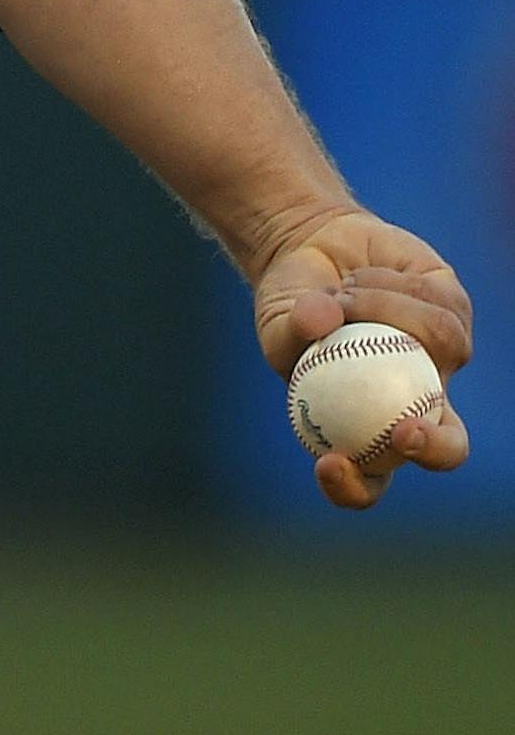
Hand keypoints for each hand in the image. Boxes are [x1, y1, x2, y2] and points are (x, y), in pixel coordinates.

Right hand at [252, 207, 472, 510]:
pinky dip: (389, 284)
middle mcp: (418, 401)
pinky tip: (361, 276)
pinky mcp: (454, 309)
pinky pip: (438, 302)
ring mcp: (446, 359)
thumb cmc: (291, 301)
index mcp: (367, 427)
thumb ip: (294, 327)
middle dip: (434, 446)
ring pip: (441, 343)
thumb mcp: (278, 320)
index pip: (370, 481)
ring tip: (341, 293)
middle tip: (406, 428)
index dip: (356, 486)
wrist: (310, 248)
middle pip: (449, 445)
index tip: (332, 461)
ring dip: (380, 310)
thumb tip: (321, 322)